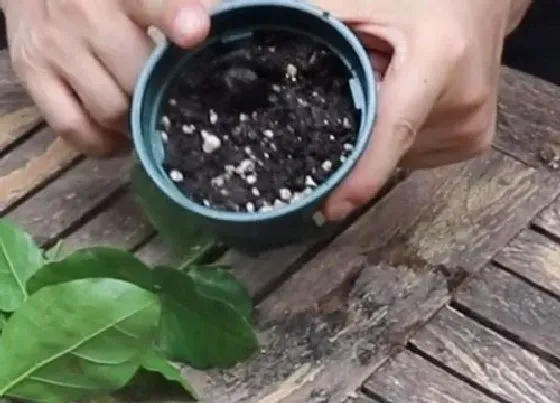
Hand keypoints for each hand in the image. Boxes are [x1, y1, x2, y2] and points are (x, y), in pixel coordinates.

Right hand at [2, 0, 213, 156]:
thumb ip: (177, 7)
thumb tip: (217, 27)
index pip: (152, 4)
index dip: (175, 18)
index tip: (196, 32)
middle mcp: (84, 16)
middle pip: (137, 77)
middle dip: (162, 99)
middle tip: (177, 107)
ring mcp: (55, 48)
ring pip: (109, 110)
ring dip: (136, 126)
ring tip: (147, 122)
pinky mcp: (30, 75)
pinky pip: (72, 127)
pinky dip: (100, 144)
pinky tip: (118, 138)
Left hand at [314, 0, 531, 220]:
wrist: (480, 2)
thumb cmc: (422, 0)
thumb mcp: (367, 2)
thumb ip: (318, 26)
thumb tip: (251, 47)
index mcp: (439, 60)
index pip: (393, 130)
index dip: (362, 175)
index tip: (331, 209)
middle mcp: (463, 105)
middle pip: (386, 146)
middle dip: (357, 131)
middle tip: (351, 90)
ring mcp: (472, 130)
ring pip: (398, 155)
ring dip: (378, 131)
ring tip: (389, 84)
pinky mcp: (475, 142)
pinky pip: (414, 154)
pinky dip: (397, 137)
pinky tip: (404, 102)